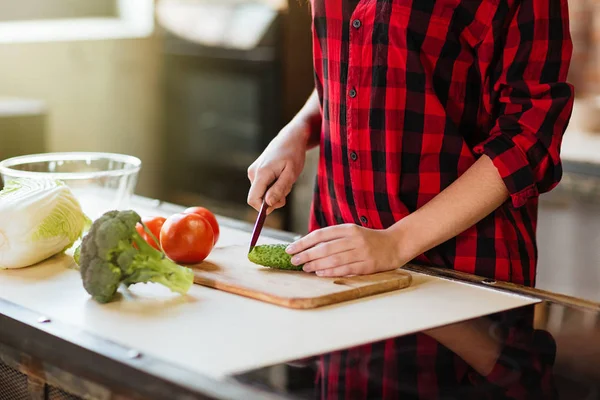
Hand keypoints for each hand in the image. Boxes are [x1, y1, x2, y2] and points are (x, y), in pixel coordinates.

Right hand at [247, 120, 309, 212]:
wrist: (290, 138)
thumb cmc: (293, 154)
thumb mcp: (291, 174)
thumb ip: (279, 189)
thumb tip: (268, 204)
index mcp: (261, 174)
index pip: (253, 200)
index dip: (264, 208)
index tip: (279, 203)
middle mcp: (253, 173)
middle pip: (258, 198)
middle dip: (273, 199)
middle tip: (287, 188)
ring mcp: (253, 172)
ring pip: (262, 193)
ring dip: (275, 192)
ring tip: (285, 179)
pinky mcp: (256, 172)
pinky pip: (263, 187)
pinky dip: (273, 186)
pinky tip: (281, 176)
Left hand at [285, 224, 410, 276]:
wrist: (395, 244)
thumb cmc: (368, 240)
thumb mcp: (352, 232)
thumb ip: (334, 238)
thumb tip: (308, 246)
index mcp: (348, 228)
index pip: (320, 234)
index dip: (303, 242)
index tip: (290, 248)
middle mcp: (354, 239)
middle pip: (324, 248)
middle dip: (306, 254)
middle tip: (293, 260)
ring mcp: (361, 252)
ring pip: (333, 259)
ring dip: (316, 265)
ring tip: (304, 268)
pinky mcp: (367, 265)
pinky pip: (345, 269)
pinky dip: (330, 272)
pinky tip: (320, 274)